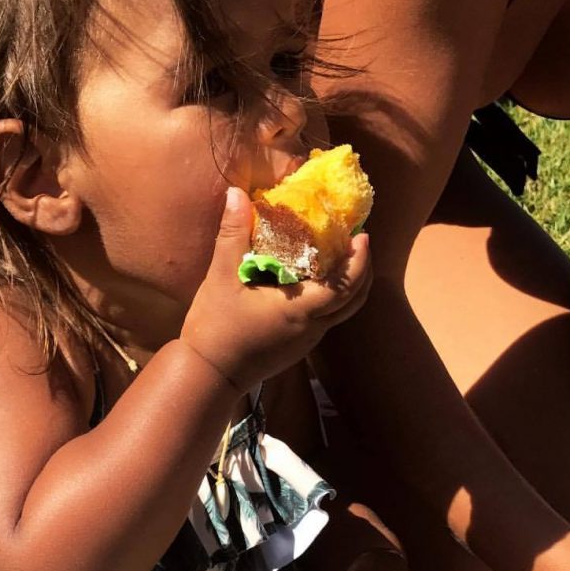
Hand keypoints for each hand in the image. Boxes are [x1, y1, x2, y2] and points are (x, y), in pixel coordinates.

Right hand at [181, 187, 371, 393]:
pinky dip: (331, 299)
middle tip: (359, 243)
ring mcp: (305, 342)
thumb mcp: (221, 278)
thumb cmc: (215, 329)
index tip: (362, 237)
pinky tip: (315, 283)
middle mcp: (311, 328)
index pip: (345, 286)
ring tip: (342, 259)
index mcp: (300, 310)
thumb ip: (232, 235)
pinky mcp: (296, 349)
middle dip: (362, 271)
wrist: (207, 376)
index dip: (358, 261)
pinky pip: (324, 320)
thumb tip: (236, 194)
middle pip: (353, 301)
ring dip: (348, 286)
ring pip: (341, 312)